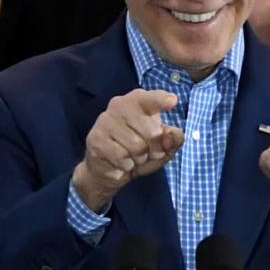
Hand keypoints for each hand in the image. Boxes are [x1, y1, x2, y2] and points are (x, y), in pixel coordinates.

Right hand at [72, 88, 183, 210]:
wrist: (109, 170)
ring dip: (140, 159)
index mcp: (138, 101)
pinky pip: (122, 157)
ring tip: (133, 157)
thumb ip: (174, 139)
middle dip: (155, 149)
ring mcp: (105, 120)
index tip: (173, 101)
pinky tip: (120, 162)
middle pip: (152, 132)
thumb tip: (169, 134)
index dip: (161, 100)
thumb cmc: (140, 152)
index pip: (151, 98)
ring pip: (137, 147)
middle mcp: (119, 105)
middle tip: (147, 152)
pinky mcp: (95, 138)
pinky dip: (127, 165)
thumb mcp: (163, 147)